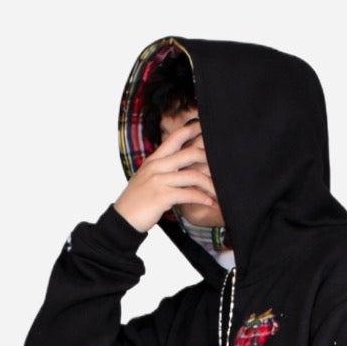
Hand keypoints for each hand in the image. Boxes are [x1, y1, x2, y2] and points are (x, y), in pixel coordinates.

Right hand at [113, 117, 217, 233]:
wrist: (123, 219)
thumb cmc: (137, 200)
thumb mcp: (148, 178)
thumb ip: (163, 169)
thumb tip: (182, 165)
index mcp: (154, 160)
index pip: (175, 138)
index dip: (192, 130)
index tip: (205, 126)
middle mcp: (157, 166)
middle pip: (190, 153)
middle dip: (209, 158)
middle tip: (223, 164)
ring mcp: (159, 180)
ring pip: (193, 176)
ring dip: (209, 184)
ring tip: (217, 191)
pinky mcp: (162, 196)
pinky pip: (189, 194)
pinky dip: (202, 198)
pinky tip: (209, 202)